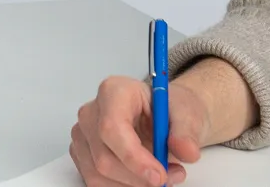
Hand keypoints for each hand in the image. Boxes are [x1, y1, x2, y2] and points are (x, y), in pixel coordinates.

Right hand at [69, 58, 253, 186]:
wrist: (164, 117)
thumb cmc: (168, 110)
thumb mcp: (186, 113)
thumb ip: (187, 131)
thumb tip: (186, 150)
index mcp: (114, 91)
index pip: (112, 128)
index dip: (133, 157)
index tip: (158, 175)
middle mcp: (92, 112)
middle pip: (104, 158)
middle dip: (139, 177)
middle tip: (169, 177)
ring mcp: (84, 135)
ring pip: (100, 174)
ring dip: (134, 184)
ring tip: (163, 176)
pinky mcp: (83, 155)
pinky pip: (98, 182)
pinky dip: (125, 186)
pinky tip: (144, 178)